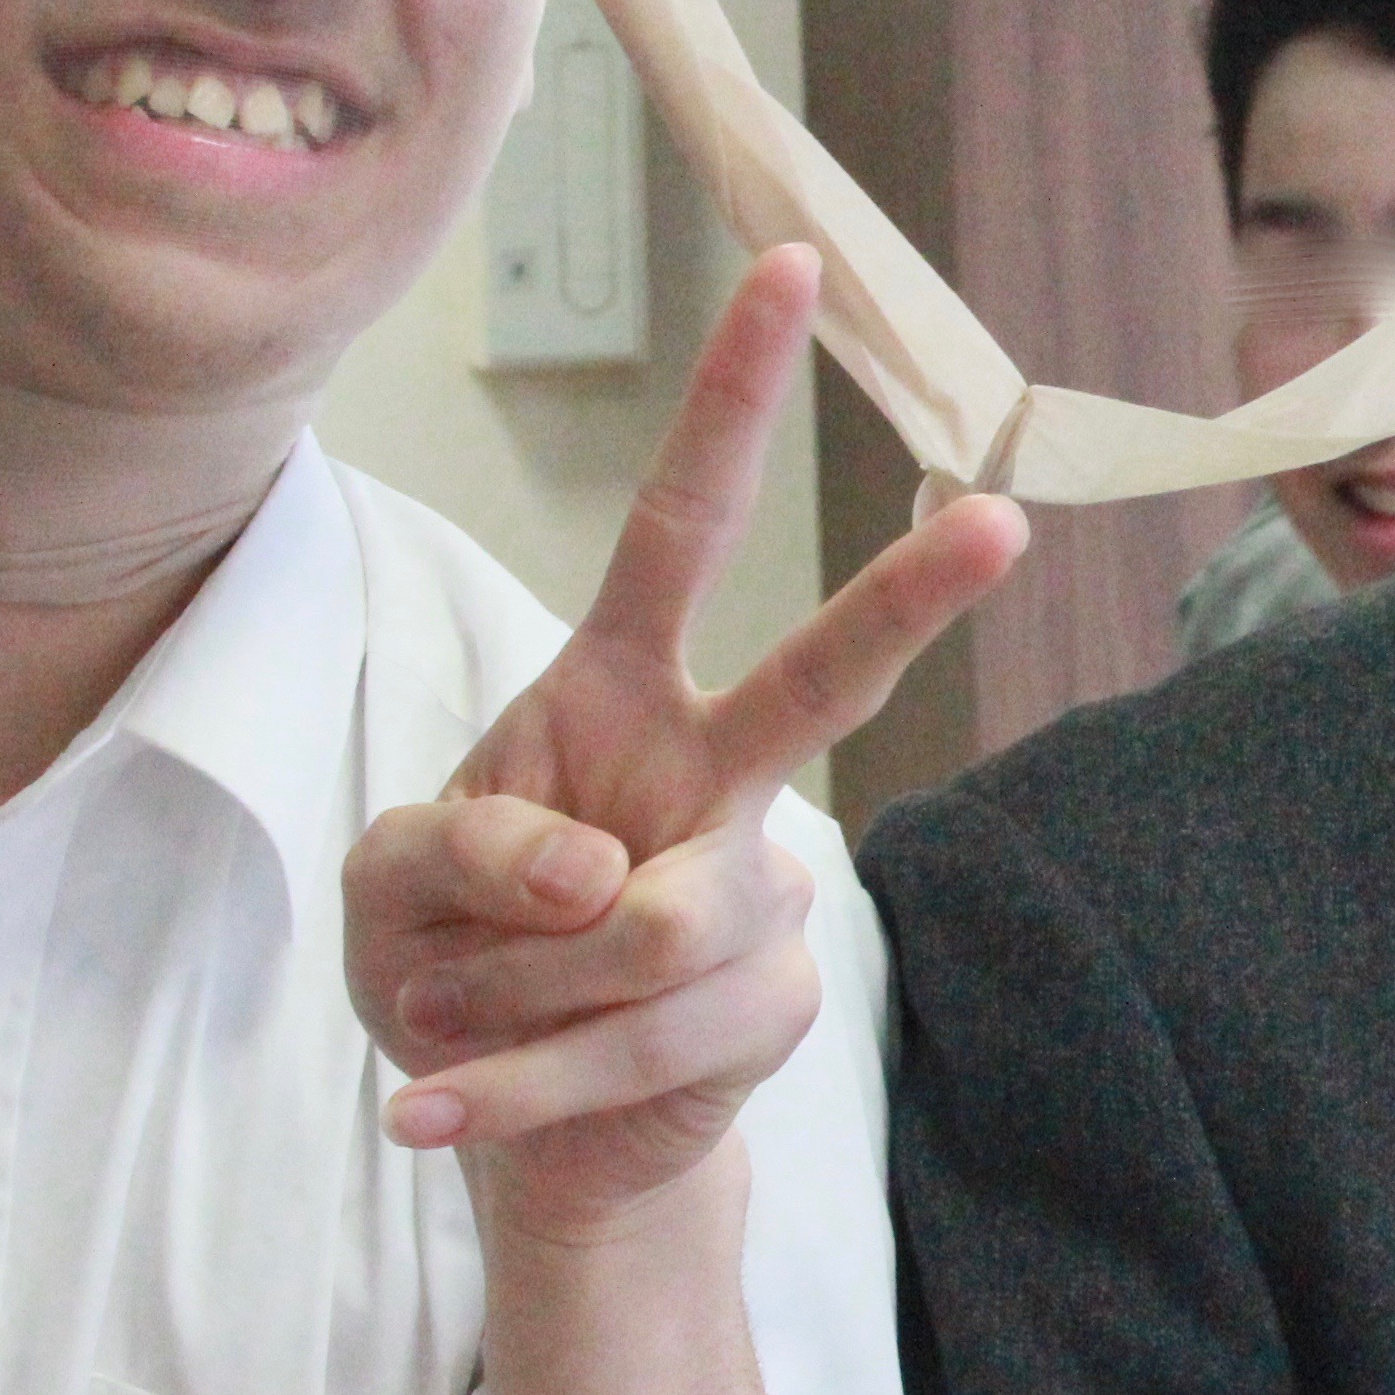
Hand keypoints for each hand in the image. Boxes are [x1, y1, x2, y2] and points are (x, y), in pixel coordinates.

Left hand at [345, 245, 1026, 1235]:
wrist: (518, 1130)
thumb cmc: (455, 959)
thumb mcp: (393, 882)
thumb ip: (466, 850)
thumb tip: (607, 876)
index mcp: (618, 690)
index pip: (686, 524)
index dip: (733, 400)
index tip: (791, 264)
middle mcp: (714, 774)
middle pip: (820, 678)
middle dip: (912, 599)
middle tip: (1001, 525)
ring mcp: (757, 893)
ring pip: (657, 927)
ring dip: (504, 995)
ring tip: (438, 1025)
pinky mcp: (770, 1006)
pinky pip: (638, 1042)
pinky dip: (511, 1087)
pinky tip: (431, 1110)